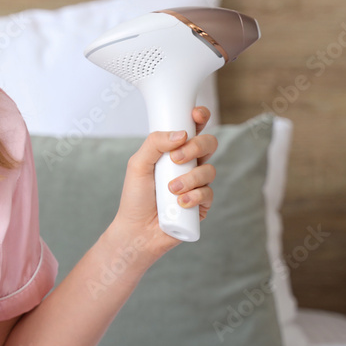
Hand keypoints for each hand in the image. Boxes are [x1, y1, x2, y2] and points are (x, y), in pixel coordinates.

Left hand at [109, 106, 218, 259]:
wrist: (137, 230)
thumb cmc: (136, 197)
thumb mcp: (137, 165)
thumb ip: (154, 144)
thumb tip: (180, 134)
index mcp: (174, 151)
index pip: (193, 129)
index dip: (199, 118)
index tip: (196, 115)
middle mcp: (189, 165)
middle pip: (209, 144)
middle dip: (196, 147)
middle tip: (176, 159)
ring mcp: (198, 184)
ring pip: (209, 170)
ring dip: (190, 179)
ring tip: (171, 190)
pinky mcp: (203, 204)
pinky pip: (209, 193)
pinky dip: (194, 197)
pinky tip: (180, 203)